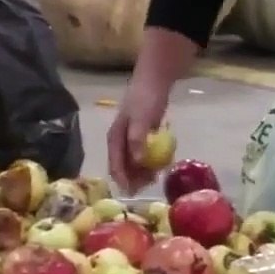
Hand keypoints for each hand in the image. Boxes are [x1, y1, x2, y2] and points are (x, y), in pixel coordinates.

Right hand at [106, 70, 170, 195]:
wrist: (154, 81)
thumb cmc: (145, 99)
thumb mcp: (141, 119)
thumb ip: (137, 140)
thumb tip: (137, 161)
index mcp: (115, 138)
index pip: (114, 165)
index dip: (122, 180)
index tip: (132, 192)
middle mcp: (119, 141)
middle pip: (123, 166)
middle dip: (134, 178)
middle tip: (149, 184)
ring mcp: (131, 138)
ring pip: (133, 162)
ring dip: (142, 171)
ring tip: (155, 176)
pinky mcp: (142, 136)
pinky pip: (143, 154)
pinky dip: (150, 161)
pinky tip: (160, 165)